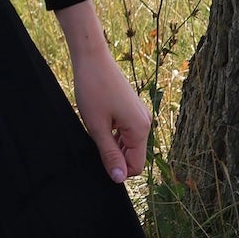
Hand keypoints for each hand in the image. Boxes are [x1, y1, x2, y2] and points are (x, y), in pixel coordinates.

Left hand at [71, 49, 151, 182]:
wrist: (92, 58)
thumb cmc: (93, 90)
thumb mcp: (97, 127)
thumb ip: (109, 154)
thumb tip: (119, 179)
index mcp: (140, 129)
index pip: (136, 166)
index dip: (117, 169)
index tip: (98, 158)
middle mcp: (146, 122)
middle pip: (133, 155)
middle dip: (115, 156)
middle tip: (94, 140)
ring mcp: (140, 114)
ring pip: (129, 143)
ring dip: (112, 144)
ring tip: (95, 129)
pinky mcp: (132, 109)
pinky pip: (126, 131)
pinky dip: (113, 134)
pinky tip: (98, 123)